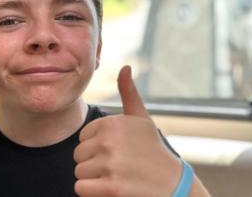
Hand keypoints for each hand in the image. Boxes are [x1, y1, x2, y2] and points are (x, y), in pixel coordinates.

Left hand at [74, 66, 181, 196]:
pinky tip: (111, 189)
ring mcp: (109, 165)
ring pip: (79, 173)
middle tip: (118, 167)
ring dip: (94, 179)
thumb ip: (129, 93)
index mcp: (111, 123)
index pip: (83, 138)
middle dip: (94, 163)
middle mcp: (108, 141)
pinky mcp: (110, 188)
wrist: (173, 186)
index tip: (117, 151)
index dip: (97, 147)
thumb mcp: (142, 120)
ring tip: (117, 177)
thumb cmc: (153, 151)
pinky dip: (91, 192)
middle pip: (79, 155)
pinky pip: (81, 189)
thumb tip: (125, 67)